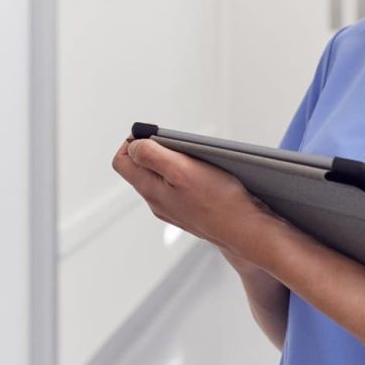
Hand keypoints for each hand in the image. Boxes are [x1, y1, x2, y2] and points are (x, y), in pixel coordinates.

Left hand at [112, 136, 269, 250]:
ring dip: (172, 162)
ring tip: (194, 158)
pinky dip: (185, 175)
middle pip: (140, 168)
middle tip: (179, 144)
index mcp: (149, 188)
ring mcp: (171, 208)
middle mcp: (156, 200)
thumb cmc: (217, 200)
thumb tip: (133, 145)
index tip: (155, 135)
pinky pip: (177, 188)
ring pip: (159, 178)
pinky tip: (204, 175)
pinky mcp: (188, 211)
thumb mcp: (181, 169)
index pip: (121, 161)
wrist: (242, 229)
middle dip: (155, 150)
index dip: (133, 142)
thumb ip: (152, 155)